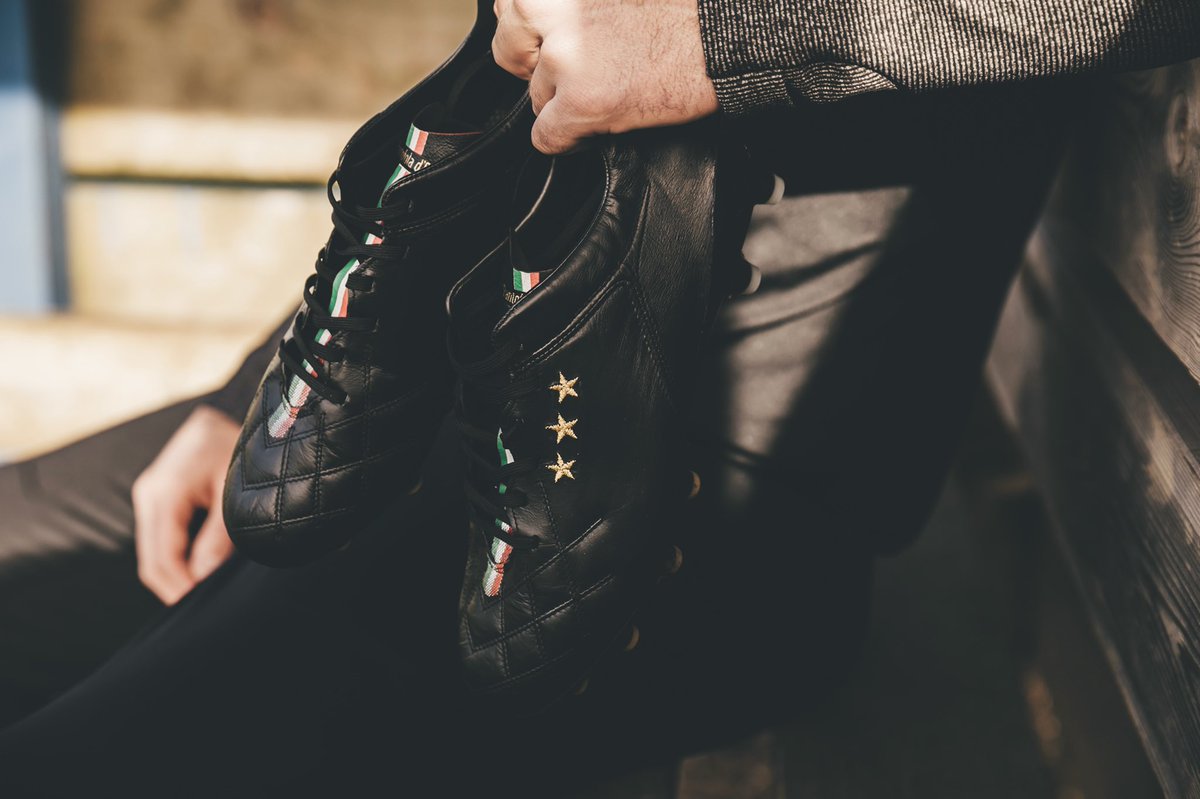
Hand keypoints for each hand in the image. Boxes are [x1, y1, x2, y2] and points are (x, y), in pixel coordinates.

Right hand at [131, 406, 239, 604]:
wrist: (227, 411)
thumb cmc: (236, 444)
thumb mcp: (233, 490)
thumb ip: (220, 535)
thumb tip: (203, 575)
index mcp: (164, 494)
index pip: (161, 559)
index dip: (180, 588)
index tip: (202, 606)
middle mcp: (149, 496)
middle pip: (152, 561)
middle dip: (176, 587)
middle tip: (205, 608)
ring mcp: (150, 496)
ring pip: (154, 552)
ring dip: (176, 574)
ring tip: (206, 592)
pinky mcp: (159, 497)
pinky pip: (161, 538)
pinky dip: (177, 558)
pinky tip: (200, 568)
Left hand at [492, 0, 718, 153]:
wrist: (722, 34)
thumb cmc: (677, 11)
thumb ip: (567, 6)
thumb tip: (536, 30)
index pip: (508, 12)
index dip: (533, 36)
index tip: (557, 45)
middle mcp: (548, 8)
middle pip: (509, 53)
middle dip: (538, 68)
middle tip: (580, 72)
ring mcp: (562, 55)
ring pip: (534, 98)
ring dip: (565, 103)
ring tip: (609, 90)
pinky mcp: (580, 99)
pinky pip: (546, 138)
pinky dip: (571, 140)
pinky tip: (603, 122)